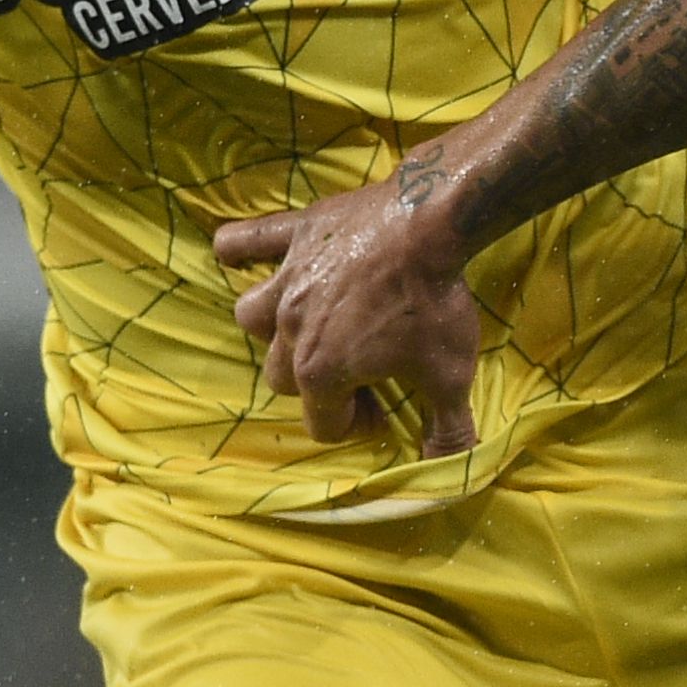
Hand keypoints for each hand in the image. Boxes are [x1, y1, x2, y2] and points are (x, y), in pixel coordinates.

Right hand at [212, 160, 484, 452]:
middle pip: (283, 377)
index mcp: (322, 371)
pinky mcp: (292, 234)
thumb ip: (449, 429)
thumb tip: (450, 467)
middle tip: (360, 366)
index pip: (322, 424)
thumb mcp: (451, 375)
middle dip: (318, 382)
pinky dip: (237, 248)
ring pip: (252, 316)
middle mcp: (290, 329)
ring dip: (275, 327)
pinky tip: (235, 253)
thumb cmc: (436, 301)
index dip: (358, 423)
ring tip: (311, 323)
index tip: (385, 406)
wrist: (430, 219)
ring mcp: (286, 279)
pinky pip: (243, 241)